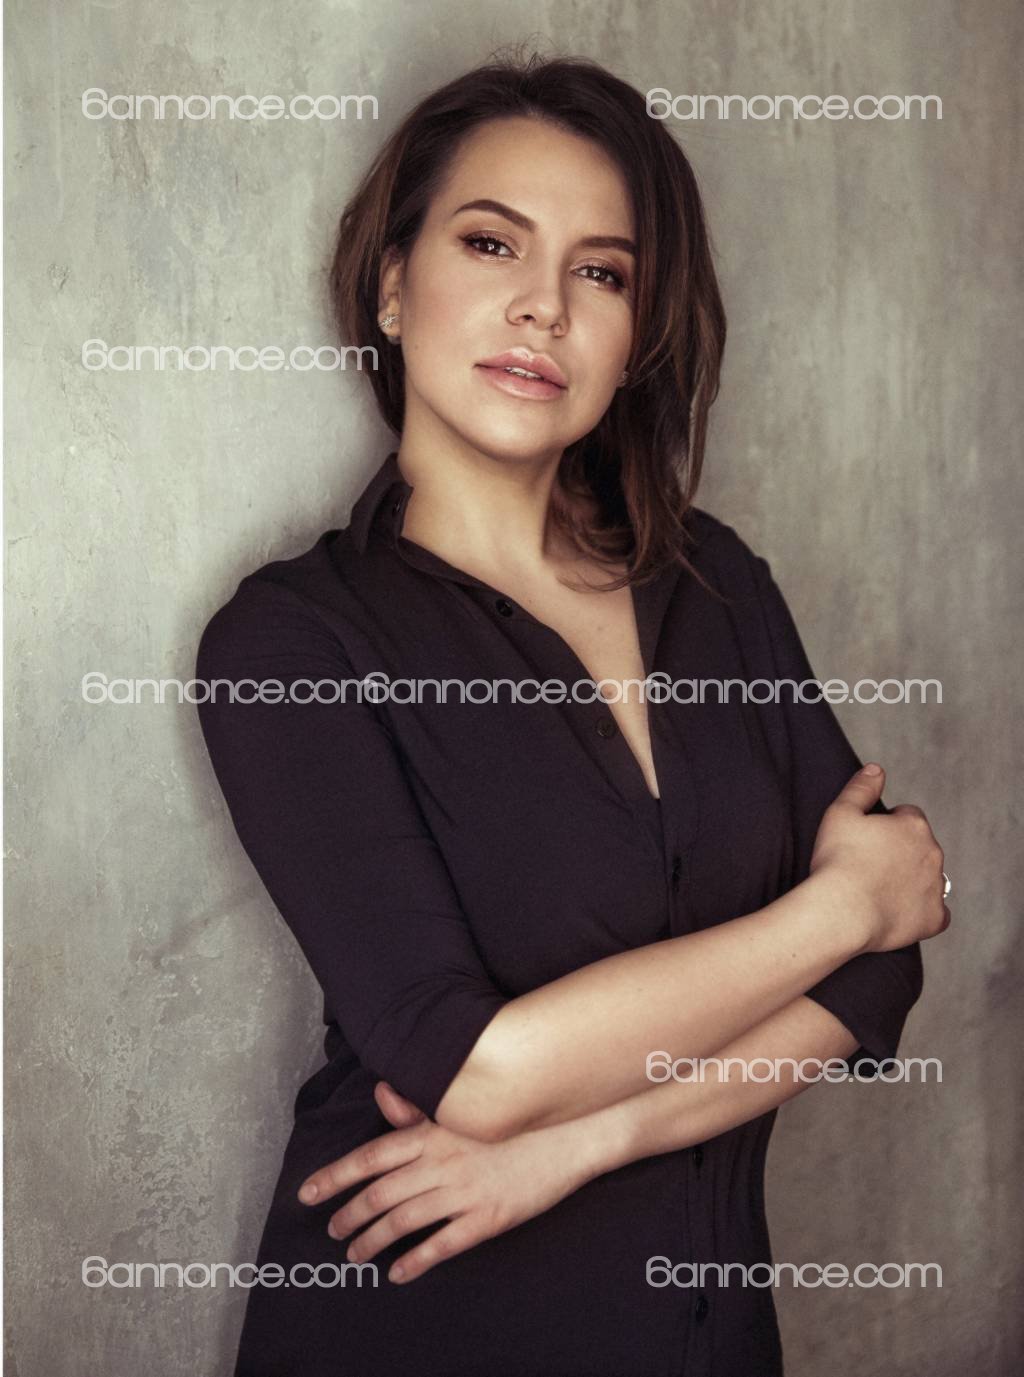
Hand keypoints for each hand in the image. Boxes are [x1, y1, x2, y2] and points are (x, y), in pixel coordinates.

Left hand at [296, 1081, 592, 1283]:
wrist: (568, 1133)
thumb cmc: (513, 1115)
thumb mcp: (463, 1106)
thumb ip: (418, 1106)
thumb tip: (382, 1093)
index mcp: (431, 1133)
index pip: (370, 1156)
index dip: (335, 1176)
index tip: (308, 1193)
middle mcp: (441, 1163)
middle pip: (380, 1194)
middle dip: (349, 1215)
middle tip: (333, 1229)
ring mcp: (464, 1193)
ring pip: (404, 1222)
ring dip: (373, 1240)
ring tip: (355, 1253)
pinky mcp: (487, 1219)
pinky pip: (442, 1245)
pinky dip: (415, 1261)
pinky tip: (398, 1271)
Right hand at [810, 764, 950, 952]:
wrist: (842, 911)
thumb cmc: (838, 861)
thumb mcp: (840, 813)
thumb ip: (861, 788)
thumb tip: (876, 770)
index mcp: (913, 826)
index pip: (908, 816)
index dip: (886, 825)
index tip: (867, 840)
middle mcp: (933, 854)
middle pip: (920, 847)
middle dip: (901, 852)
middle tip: (868, 865)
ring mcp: (936, 887)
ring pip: (929, 878)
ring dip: (912, 880)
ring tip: (879, 890)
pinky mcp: (934, 918)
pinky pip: (936, 913)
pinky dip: (922, 912)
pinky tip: (899, 913)